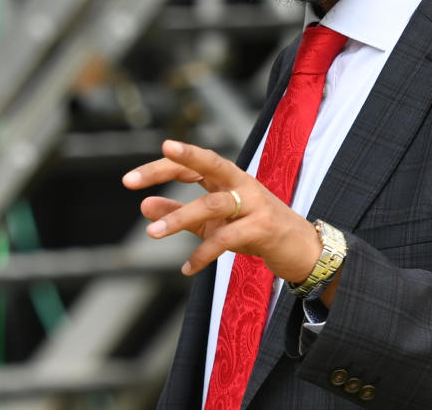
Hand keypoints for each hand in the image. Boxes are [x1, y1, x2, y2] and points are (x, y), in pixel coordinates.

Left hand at [122, 140, 322, 285]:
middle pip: (208, 164)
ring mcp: (255, 203)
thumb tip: (145, 206)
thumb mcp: (215, 223)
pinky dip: (204, 254)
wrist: (301, 249)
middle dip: (174, 165)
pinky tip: (187, 268)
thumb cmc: (256, 231)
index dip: (164, 167)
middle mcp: (242, 184)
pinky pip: (227, 238)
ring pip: (213, 203)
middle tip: (133, 179)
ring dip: (179, 218)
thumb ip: (182, 214)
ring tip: (152, 234)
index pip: (193, 165)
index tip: (130, 179)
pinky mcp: (263, 227)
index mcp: (230, 179)